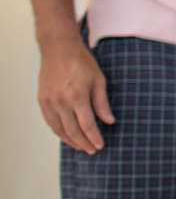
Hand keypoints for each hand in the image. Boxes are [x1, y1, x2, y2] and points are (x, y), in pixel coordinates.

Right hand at [37, 37, 112, 153]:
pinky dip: (59, 131)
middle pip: (72, 131)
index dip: (94, 138)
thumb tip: (109, 121)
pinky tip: (67, 135)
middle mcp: (61, 101)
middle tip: (92, 150)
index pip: (87, 125)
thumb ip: (102, 103)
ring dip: (70, 141)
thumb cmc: (81, 62)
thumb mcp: (98, 80)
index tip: (100, 146)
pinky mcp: (42, 100)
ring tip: (81, 146)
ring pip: (59, 129)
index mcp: (77, 96)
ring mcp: (49, 102)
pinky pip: (50, 122)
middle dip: (84, 143)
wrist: (58, 48)